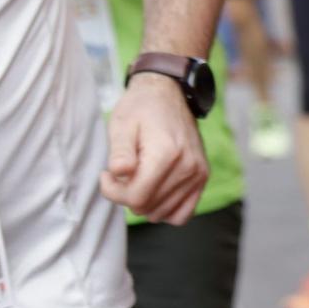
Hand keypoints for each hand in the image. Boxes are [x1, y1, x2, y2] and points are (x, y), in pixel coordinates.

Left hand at [101, 74, 209, 223]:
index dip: (113, 191)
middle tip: (122, 173)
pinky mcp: (202, 177)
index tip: (106, 174)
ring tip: (138, 178)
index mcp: (166, 153)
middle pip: (146, 207)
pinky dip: (165, 209)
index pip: (136, 197)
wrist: (169, 94)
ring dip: (144, 202)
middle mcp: (188, 167)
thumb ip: (120, 151)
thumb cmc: (141, 109)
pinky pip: (183, 214)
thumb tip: (119, 174)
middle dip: (126, 196)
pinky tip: (154, 191)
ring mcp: (198, 174)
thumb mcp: (122, 124)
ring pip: (162, 213)